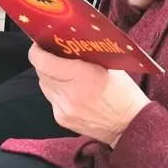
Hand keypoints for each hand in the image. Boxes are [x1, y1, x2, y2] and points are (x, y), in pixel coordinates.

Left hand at [30, 44, 149, 146]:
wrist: (130, 125)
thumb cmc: (123, 92)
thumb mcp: (108, 65)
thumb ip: (84, 55)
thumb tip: (63, 42)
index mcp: (82, 75)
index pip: (43, 61)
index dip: (37, 51)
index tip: (38, 45)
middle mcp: (69, 93)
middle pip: (41, 72)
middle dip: (44, 62)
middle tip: (52, 55)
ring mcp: (64, 108)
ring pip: (44, 85)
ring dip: (50, 77)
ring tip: (63, 74)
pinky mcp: (62, 119)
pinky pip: (51, 99)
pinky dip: (57, 93)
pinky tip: (70, 92)